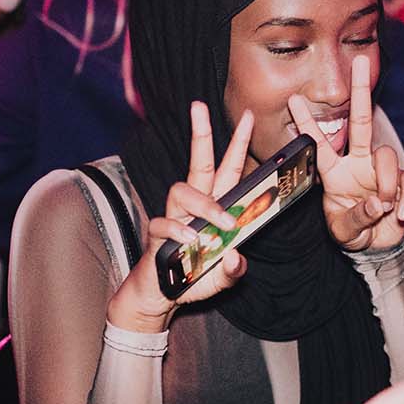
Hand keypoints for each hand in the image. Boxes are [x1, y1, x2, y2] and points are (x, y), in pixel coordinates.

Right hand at [107, 103, 253, 331]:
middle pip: (198, 163)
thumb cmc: (192, 280)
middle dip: (200, 134)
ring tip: (223, 225)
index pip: (227, 170)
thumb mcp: (222, 279)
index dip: (236, 144)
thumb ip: (233, 270)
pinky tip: (192, 242)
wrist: (160, 297)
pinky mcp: (157, 236)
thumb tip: (235, 257)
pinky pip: (165, 224)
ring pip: (183, 191)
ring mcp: (173, 218)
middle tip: (200, 106)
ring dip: (206, 205)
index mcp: (212, 209)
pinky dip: (180, 232)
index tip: (246, 116)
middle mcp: (192, 207)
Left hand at [289, 54, 403, 251]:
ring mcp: (380, 171)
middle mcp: (358, 164)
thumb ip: (356, 218)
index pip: (319, 144)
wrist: (377, 248)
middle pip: (360, 121)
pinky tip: (401, 214)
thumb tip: (378, 203)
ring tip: (384, 206)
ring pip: (387, 156)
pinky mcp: (402, 183)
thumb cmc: (353, 233)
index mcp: (335, 173)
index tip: (293, 100)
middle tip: (359, 63)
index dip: (306, 123)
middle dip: (359, 92)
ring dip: (386, 182)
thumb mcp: (344, 231)